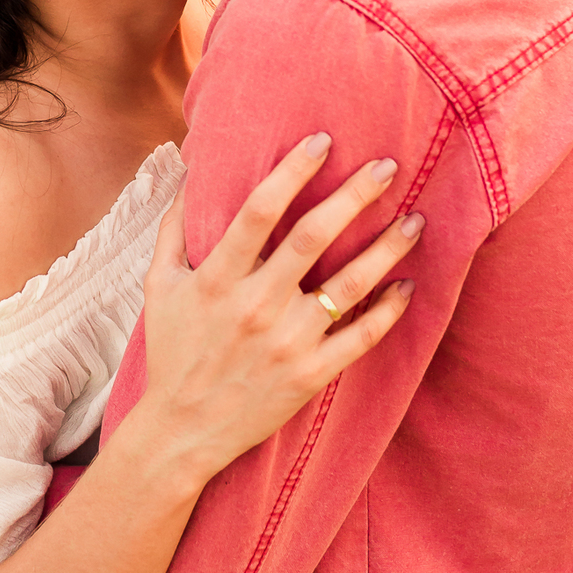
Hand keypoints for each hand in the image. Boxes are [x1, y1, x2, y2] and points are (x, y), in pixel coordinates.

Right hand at [139, 133, 421, 485]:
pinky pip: (361, 336)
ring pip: (349, 283)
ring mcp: (287, 341)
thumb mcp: (157, 287)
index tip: (323, 140)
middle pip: (314, 236)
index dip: (293, 170)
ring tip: (416, 219)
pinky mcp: (310, 374)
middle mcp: (256, 305)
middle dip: (355, 195)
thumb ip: (174, 229)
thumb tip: (189, 172)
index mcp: (218, 278)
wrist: (180, 432)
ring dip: (388, 247)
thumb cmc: (172, 351)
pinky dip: (389, 309)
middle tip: (388, 165)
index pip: (259, 210)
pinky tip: (409, 284)